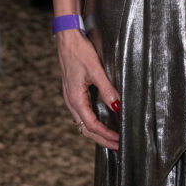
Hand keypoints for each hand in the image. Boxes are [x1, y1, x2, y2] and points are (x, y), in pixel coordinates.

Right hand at [55, 30, 120, 149]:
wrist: (66, 39)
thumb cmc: (79, 52)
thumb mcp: (96, 70)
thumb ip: (107, 89)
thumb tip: (117, 107)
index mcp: (75, 99)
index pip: (92, 125)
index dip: (106, 135)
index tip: (119, 141)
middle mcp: (71, 102)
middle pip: (86, 130)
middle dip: (102, 140)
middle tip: (118, 147)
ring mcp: (70, 98)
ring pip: (83, 123)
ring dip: (97, 133)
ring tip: (111, 139)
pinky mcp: (72, 93)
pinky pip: (82, 114)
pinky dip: (92, 123)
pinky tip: (101, 122)